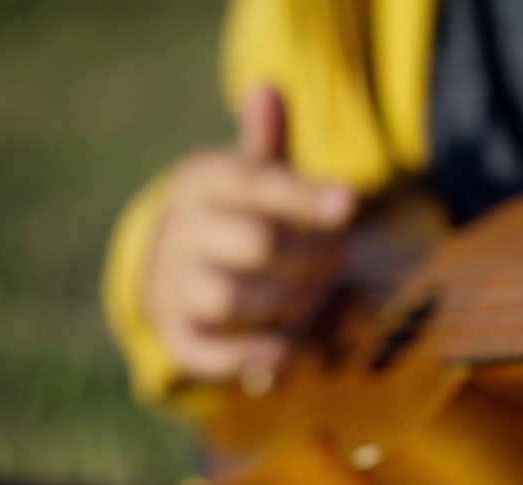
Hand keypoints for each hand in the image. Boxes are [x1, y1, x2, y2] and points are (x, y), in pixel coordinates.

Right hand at [147, 84, 355, 390]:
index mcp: (204, 183)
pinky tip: (293, 353)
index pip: (257, 185)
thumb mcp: (249, 175)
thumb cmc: (235, 215)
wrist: (171, 270)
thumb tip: (267, 89)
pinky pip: (209, 354)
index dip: (305, 196)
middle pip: (257, 244)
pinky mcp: (179, 338)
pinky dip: (251, 358)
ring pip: (232, 299)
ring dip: (287, 301)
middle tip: (340, 258)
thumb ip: (268, 144)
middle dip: (311, 255)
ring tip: (314, 294)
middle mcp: (182, 233)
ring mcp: (175, 287)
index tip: (351, 205)